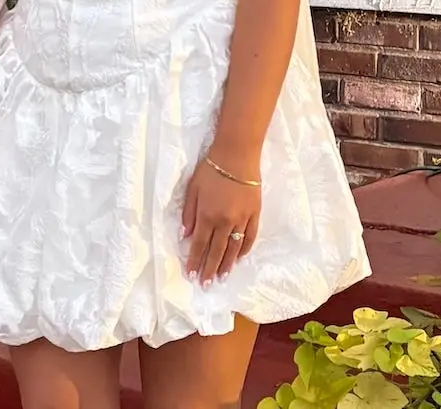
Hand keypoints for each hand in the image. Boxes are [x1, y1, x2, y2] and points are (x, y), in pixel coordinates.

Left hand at [181, 154, 261, 282]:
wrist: (237, 156)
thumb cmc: (210, 169)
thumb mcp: (192, 188)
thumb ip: (189, 213)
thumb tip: (185, 235)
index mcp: (207, 215)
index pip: (200, 245)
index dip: (195, 261)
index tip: (192, 275)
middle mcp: (224, 222)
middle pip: (216, 251)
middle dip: (210, 269)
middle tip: (206, 285)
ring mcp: (242, 220)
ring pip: (234, 248)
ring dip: (227, 264)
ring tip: (222, 278)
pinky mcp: (254, 215)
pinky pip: (250, 237)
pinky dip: (244, 250)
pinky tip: (239, 258)